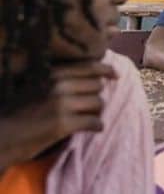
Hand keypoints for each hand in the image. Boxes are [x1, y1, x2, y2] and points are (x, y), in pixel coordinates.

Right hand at [0, 61, 115, 169]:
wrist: (1, 135)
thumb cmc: (18, 111)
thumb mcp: (37, 86)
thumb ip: (59, 79)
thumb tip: (91, 74)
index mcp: (53, 73)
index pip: (89, 66)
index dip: (106, 70)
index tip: (116, 75)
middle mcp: (59, 85)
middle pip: (97, 85)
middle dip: (96, 96)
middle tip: (89, 106)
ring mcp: (62, 104)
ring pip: (99, 103)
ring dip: (97, 111)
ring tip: (87, 118)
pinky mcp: (63, 124)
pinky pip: (95, 122)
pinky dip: (97, 126)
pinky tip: (92, 129)